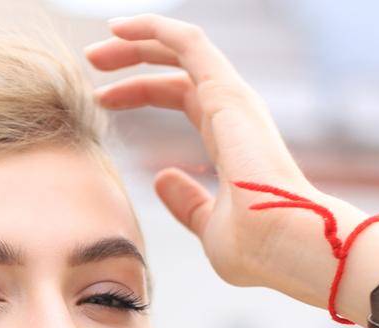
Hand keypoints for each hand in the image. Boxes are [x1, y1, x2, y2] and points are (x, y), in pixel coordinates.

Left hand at [84, 13, 327, 290]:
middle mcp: (233, 112)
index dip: (139, 92)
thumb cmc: (259, 248)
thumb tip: (162, 178)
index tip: (101, 100)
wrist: (286, 247)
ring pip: (181, 49)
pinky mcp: (226, 92)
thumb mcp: (208, 226)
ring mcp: (232, 100)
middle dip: (132, 62)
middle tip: (92, 63)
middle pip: (176, 70)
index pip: (180, 96)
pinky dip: (155, 30)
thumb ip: (186, 202)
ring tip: (96, 49)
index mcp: (230, 137)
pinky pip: (189, 44)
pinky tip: (120, 28)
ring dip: (137, 42)